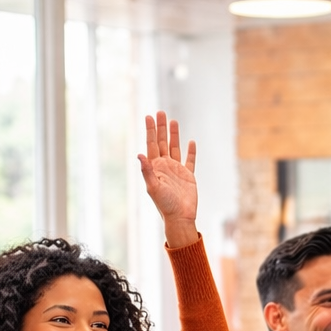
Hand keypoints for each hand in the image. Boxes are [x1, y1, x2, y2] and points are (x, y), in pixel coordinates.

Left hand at [138, 111, 198, 248]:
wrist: (180, 218)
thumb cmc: (165, 205)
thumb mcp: (153, 187)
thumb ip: (147, 171)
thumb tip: (140, 154)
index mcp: (155, 167)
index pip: (151, 144)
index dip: (150, 130)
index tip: (149, 116)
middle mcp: (165, 166)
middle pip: (162, 142)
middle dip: (161, 128)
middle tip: (160, 112)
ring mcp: (177, 170)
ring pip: (175, 148)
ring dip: (174, 135)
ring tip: (173, 121)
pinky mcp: (188, 176)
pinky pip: (190, 161)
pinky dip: (191, 151)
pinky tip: (191, 142)